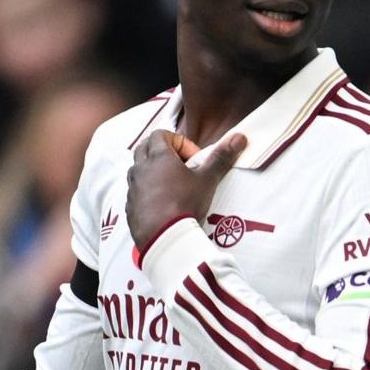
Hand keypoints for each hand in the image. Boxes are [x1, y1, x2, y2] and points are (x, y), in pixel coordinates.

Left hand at [125, 129, 245, 256]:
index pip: (161, 134)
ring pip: (138, 168)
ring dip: (153, 170)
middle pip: (145, 147)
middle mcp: (141, 168)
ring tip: (172, 185)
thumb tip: (240, 137)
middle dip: (162, 151)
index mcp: (159, 157)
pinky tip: (164, 204)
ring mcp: (133, 186)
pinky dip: (148, 190)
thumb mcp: (208, 180)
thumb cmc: (185, 203)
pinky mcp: (129, 204)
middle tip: (181, 166)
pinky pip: (136, 190)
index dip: (179, 142)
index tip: (194, 158)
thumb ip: (221, 158)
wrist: (163, 236)